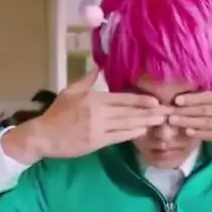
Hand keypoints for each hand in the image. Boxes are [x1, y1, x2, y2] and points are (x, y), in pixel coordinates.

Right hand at [2, 70, 170, 163]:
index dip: (140, 100)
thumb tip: (98, 68)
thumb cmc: (57, 113)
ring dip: (145, 123)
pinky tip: (143, 131)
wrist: (44, 136)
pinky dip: (131, 134)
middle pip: (129, 113)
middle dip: (149, 113)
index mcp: (94, 100)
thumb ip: (86, 80)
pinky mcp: (97, 143)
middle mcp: (99, 114)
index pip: (122, 99)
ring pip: (127, 126)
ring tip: (161, 122)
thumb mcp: (69, 92)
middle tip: (167, 112)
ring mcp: (99, 130)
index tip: (155, 100)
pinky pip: (118, 138)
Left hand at [169, 63, 211, 160]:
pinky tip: (190, 132)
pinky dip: (201, 134)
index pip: (211, 96)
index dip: (192, 98)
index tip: (177, 99)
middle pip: (205, 110)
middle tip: (168, 111)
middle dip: (185, 111)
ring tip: (173, 122)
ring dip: (188, 122)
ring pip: (207, 123)